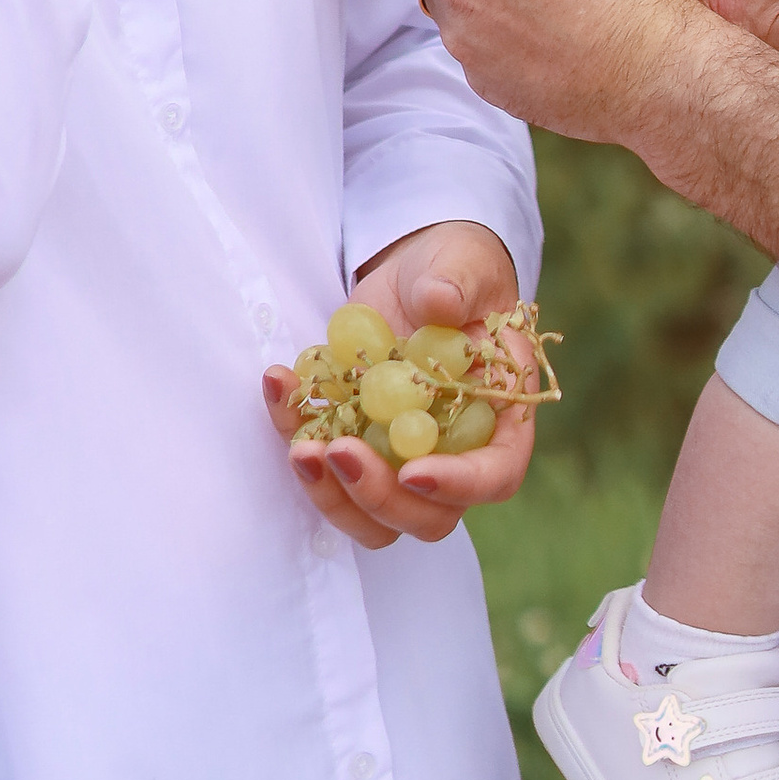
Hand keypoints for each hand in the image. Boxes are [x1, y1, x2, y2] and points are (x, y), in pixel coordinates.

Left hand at [266, 221, 534, 552]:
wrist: (416, 270)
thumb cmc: (456, 269)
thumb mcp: (464, 264)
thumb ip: (458, 283)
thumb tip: (440, 303)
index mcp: (499, 417)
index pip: (495, 475)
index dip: (459, 486)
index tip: (413, 471)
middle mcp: (452, 452)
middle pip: (426, 515)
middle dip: (379, 496)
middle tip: (340, 453)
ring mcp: (399, 455)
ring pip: (372, 514)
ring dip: (332, 495)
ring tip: (300, 449)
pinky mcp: (353, 438)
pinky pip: (324, 465)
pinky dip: (294, 434)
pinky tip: (279, 382)